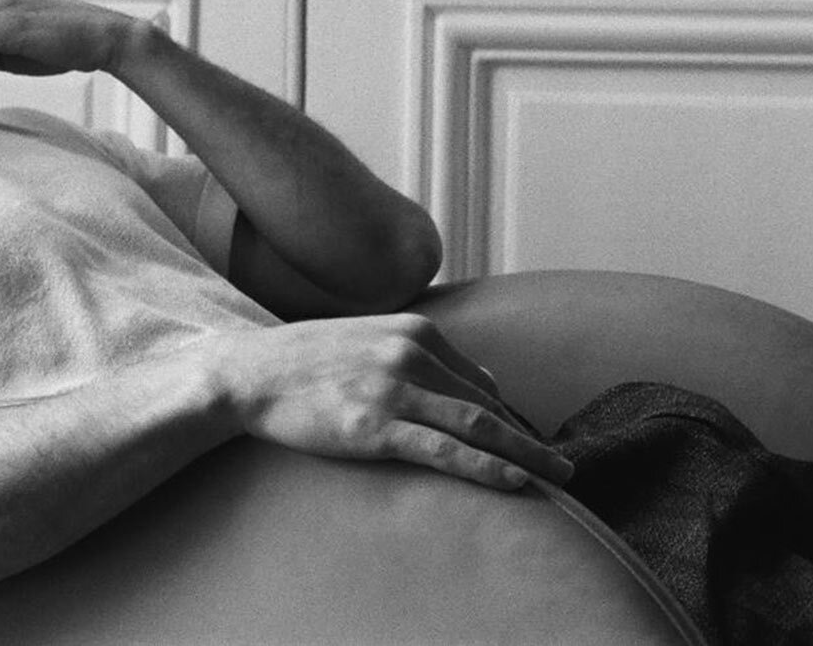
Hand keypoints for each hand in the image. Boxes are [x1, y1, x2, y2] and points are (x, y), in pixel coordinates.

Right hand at [218, 314, 573, 490]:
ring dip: (526, 452)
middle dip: (526, 436)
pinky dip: (488, 466)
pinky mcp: (376, 426)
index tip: (526, 442)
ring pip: (478, 424)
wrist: (250, 372)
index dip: (506, 415)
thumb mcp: (368, 340)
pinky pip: (445, 450)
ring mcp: (394, 389)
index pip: (476, 379)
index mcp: (412, 330)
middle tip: (562, 466)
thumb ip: (418, 355)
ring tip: (559, 476)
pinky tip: (517, 481)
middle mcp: (411, 353)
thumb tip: (480, 382)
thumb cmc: (305, 360)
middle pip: (485, 402)